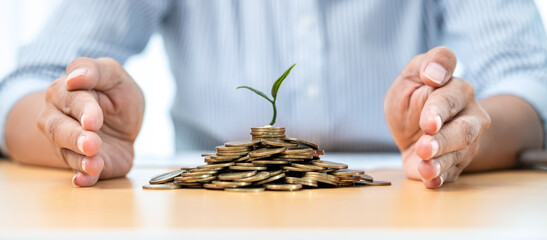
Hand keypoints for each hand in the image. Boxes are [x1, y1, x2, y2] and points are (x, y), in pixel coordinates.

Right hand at [37, 57, 144, 186]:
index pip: (71, 98)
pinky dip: (82, 178)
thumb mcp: (114, 76)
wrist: (125, 124)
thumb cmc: (115, 95)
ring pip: (66, 153)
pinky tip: (84, 180)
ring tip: (95, 163)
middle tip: (93, 143)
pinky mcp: (83, 164)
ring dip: (80, 160)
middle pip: (58, 128)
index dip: (83, 109)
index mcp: (65, 92)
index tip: (94, 120)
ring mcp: (68, 144)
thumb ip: (96, 71)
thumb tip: (74, 77)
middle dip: (76, 137)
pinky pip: (79, 174)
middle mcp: (59, 119)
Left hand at [384, 47, 490, 187]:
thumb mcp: (412, 75)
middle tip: (424, 148)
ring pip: (458, 155)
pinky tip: (429, 180)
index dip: (439, 109)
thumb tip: (433, 73)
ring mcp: (465, 142)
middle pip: (463, 131)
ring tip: (424, 167)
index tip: (428, 122)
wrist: (411, 126)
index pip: (451, 97)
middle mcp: (469, 116)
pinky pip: (452, 173)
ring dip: (440, 163)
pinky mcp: (456, 163)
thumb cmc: (414, 97)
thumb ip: (427, 65)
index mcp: (458, 91)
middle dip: (442, 141)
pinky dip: (440, 178)